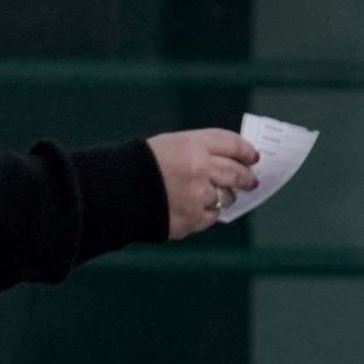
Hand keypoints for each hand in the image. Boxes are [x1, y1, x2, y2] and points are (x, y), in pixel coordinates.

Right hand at [148, 129, 262, 238]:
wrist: (110, 193)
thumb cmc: (137, 166)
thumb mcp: (167, 145)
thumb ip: (198, 151)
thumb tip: (232, 162)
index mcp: (192, 146)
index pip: (232, 144)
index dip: (246, 151)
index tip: (253, 157)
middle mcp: (200, 169)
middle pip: (237, 173)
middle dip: (246, 178)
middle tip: (250, 181)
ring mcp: (198, 196)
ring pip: (226, 197)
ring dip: (223, 196)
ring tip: (208, 194)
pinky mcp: (192, 219)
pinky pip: (211, 216)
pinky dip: (206, 212)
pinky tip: (192, 208)